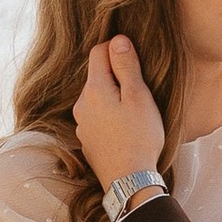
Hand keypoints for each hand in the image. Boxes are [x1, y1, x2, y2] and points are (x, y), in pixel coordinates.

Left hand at [72, 36, 167, 193]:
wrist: (129, 180)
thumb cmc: (139, 137)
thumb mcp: (138, 97)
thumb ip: (126, 66)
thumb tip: (117, 40)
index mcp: (94, 89)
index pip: (98, 52)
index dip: (117, 48)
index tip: (135, 58)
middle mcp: (82, 104)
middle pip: (97, 76)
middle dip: (116, 75)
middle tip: (140, 88)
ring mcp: (82, 124)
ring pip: (97, 98)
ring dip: (113, 97)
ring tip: (134, 111)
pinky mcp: (87, 140)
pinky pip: (97, 117)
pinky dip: (109, 115)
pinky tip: (125, 128)